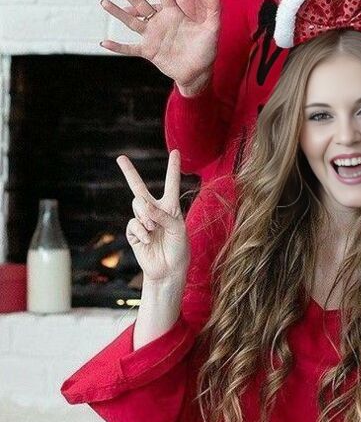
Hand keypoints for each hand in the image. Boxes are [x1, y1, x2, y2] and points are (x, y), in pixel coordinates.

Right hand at [100, 0, 219, 92]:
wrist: (200, 71)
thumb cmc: (208, 49)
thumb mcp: (213, 27)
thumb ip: (214, 8)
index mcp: (174, 13)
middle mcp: (161, 22)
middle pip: (141, 3)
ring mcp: (153, 36)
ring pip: (132, 22)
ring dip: (118, 13)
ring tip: (104, 2)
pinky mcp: (149, 52)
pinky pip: (130, 48)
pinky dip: (117, 47)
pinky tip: (104, 42)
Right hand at [117, 150, 188, 283]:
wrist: (169, 270)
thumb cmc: (179, 248)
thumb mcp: (177, 228)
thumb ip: (161, 214)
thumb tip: (142, 204)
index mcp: (170, 206)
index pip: (171, 184)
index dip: (172, 168)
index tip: (175, 151)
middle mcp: (155, 211)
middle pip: (139, 188)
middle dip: (128, 172)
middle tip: (120, 158)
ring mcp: (143, 221)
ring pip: (137, 206)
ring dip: (146, 217)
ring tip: (154, 229)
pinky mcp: (134, 233)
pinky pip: (134, 224)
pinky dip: (141, 231)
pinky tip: (148, 240)